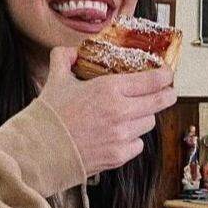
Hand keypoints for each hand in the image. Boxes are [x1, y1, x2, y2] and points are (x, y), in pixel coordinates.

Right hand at [39, 46, 176, 176]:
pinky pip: (138, 145)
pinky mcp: (119, 156)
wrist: (40, 151)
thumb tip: (72, 51)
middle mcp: (121, 112)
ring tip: (134, 114)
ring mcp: (121, 136)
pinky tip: (121, 134)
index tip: (167, 75)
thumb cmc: (48, 117)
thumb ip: (64, 58)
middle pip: (160, 102)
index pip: (152, 81)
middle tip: (167, 92)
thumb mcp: (56, 79)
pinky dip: (133, 139)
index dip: (164, 77)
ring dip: (144, 117)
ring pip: (149, 123)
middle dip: (167, 95)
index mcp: (109, 89)